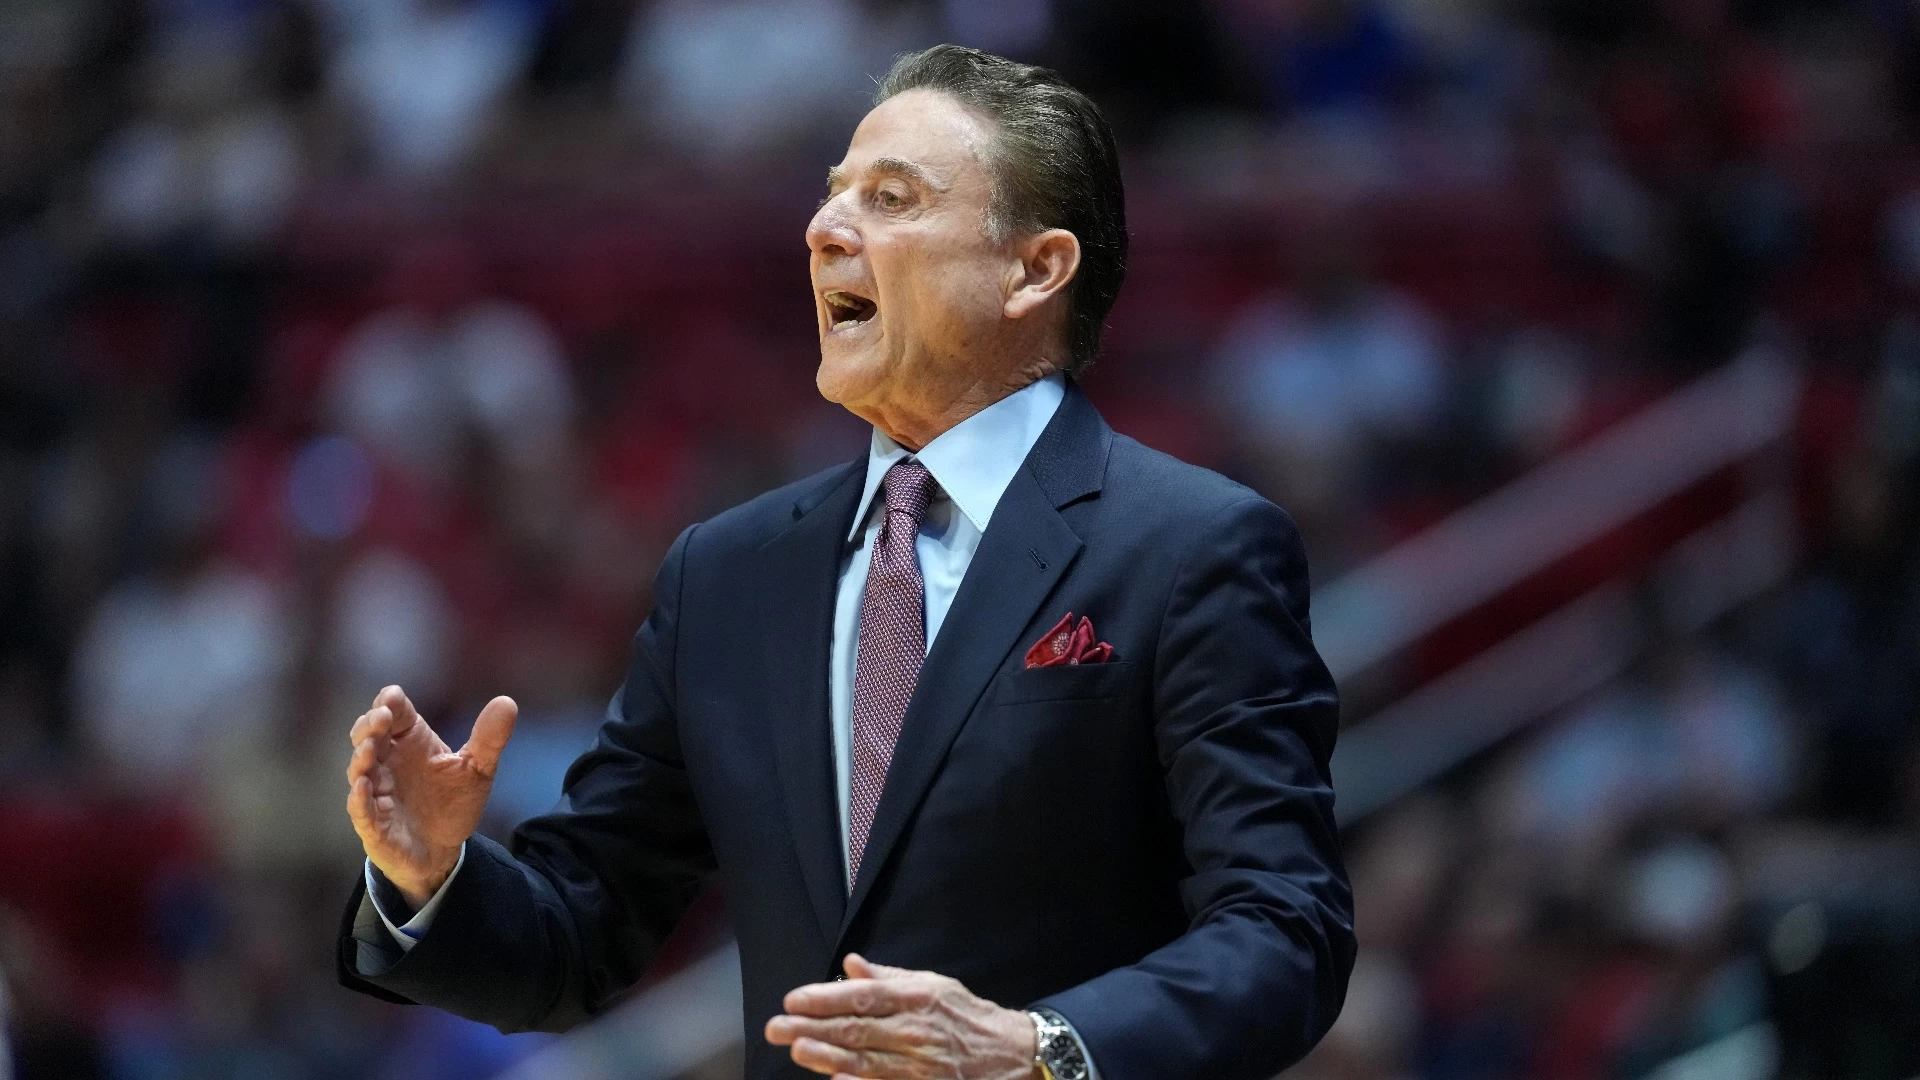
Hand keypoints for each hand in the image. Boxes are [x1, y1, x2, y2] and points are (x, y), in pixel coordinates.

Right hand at [345, 685, 516, 908]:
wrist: (444, 849)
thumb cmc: (453, 803)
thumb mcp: (478, 769)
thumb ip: (489, 738)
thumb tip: (507, 702)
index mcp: (411, 742)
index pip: (394, 713)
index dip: (389, 702)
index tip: (391, 699)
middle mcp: (388, 761)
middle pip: (367, 733)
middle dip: (369, 724)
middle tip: (380, 718)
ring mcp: (376, 791)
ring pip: (359, 768)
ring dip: (361, 756)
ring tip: (370, 747)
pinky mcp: (372, 822)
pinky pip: (360, 808)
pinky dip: (359, 798)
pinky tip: (364, 786)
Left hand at [765, 954, 1038, 1079]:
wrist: (1013, 1053)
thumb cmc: (967, 1016)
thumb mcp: (932, 985)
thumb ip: (890, 977)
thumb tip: (852, 964)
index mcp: (916, 998)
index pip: (862, 996)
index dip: (825, 998)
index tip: (793, 999)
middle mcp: (916, 1030)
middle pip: (855, 1029)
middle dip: (811, 1027)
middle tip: (776, 1027)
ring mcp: (920, 1064)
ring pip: (864, 1061)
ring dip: (825, 1056)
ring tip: (795, 1050)